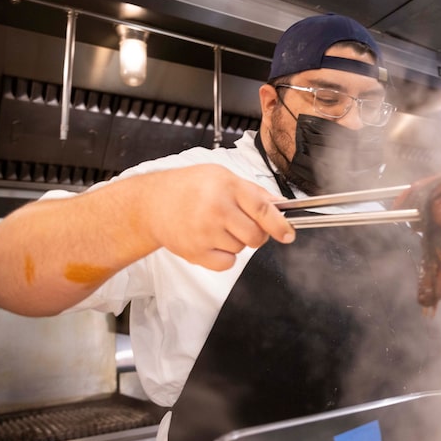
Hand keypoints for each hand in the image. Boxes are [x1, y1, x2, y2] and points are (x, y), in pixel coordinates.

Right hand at [142, 164, 295, 269]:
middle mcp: (216, 208)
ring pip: (241, 249)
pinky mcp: (195, 251)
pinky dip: (224, 257)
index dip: (279, 224)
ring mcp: (205, 232)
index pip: (262, 208)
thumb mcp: (222, 176)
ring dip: (236, 242)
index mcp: (227, 186)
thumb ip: (253, 192)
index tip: (289, 234)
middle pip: (255, 235)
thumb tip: (281, 205)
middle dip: (257, 235)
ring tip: (217, 227)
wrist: (151, 203)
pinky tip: (211, 241)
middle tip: (244, 226)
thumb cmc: (188, 188)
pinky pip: (226, 263)